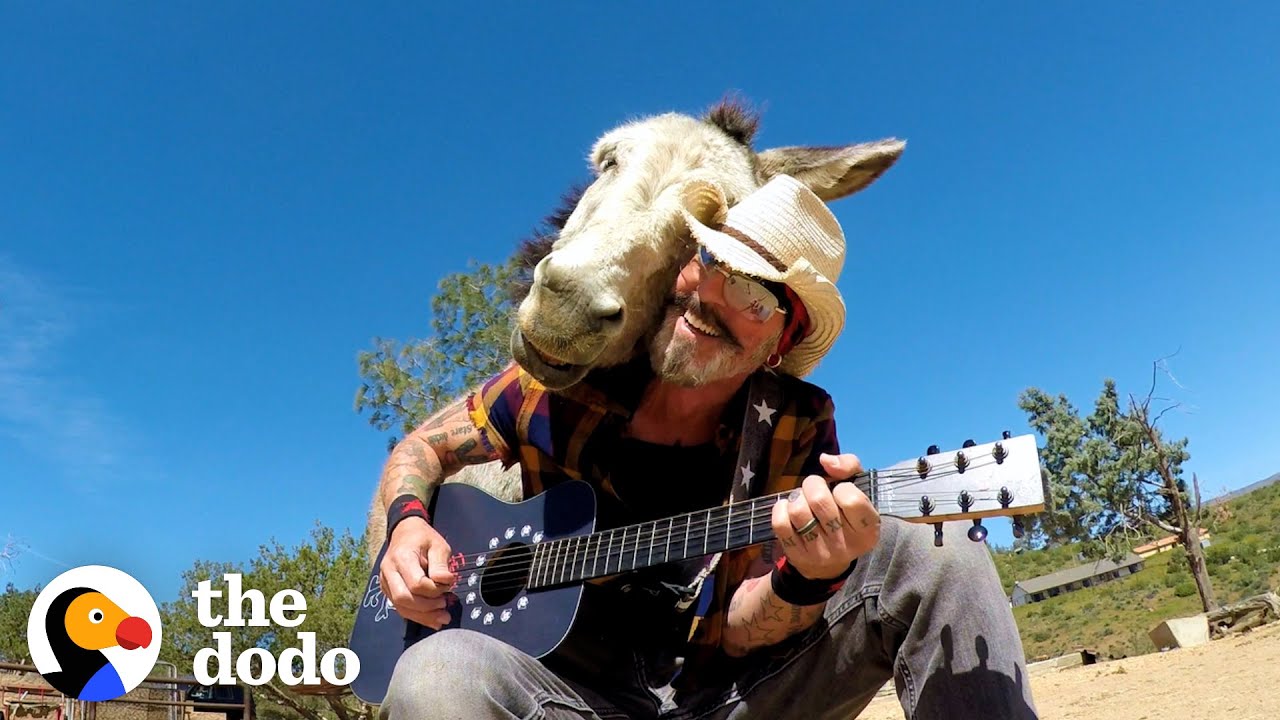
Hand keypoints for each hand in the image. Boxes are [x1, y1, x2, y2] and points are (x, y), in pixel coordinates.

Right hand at [379, 517, 458, 628]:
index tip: (448, 585)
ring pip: (400, 607)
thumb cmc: (423, 538)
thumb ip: (441, 565)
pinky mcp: (387, 589)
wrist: (405, 532)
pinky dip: (416, 615)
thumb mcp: (438, 545)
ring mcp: (385, 581)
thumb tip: (446, 582)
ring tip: (442, 617)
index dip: (434, 590)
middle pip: (403, 598)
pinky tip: (432, 618)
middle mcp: (389, 571)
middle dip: (426, 607)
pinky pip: (400, 607)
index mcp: (402, 557)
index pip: (416, 583)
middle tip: (445, 605)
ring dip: (422, 616)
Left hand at [771, 453, 879, 579]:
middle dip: (812, 485)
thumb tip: (825, 460)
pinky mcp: (797, 556)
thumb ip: (849, 466)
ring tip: (801, 499)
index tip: (839, 491)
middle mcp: (845, 545)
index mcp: (867, 530)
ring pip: (798, 511)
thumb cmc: (845, 515)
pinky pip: (780, 524)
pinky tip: (788, 509)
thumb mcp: (857, 489)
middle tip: (814, 489)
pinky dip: (781, 509)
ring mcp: (820, 553)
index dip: (841, 487)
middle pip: (819, 501)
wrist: (830, 562)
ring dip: (796, 497)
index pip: (851, 499)